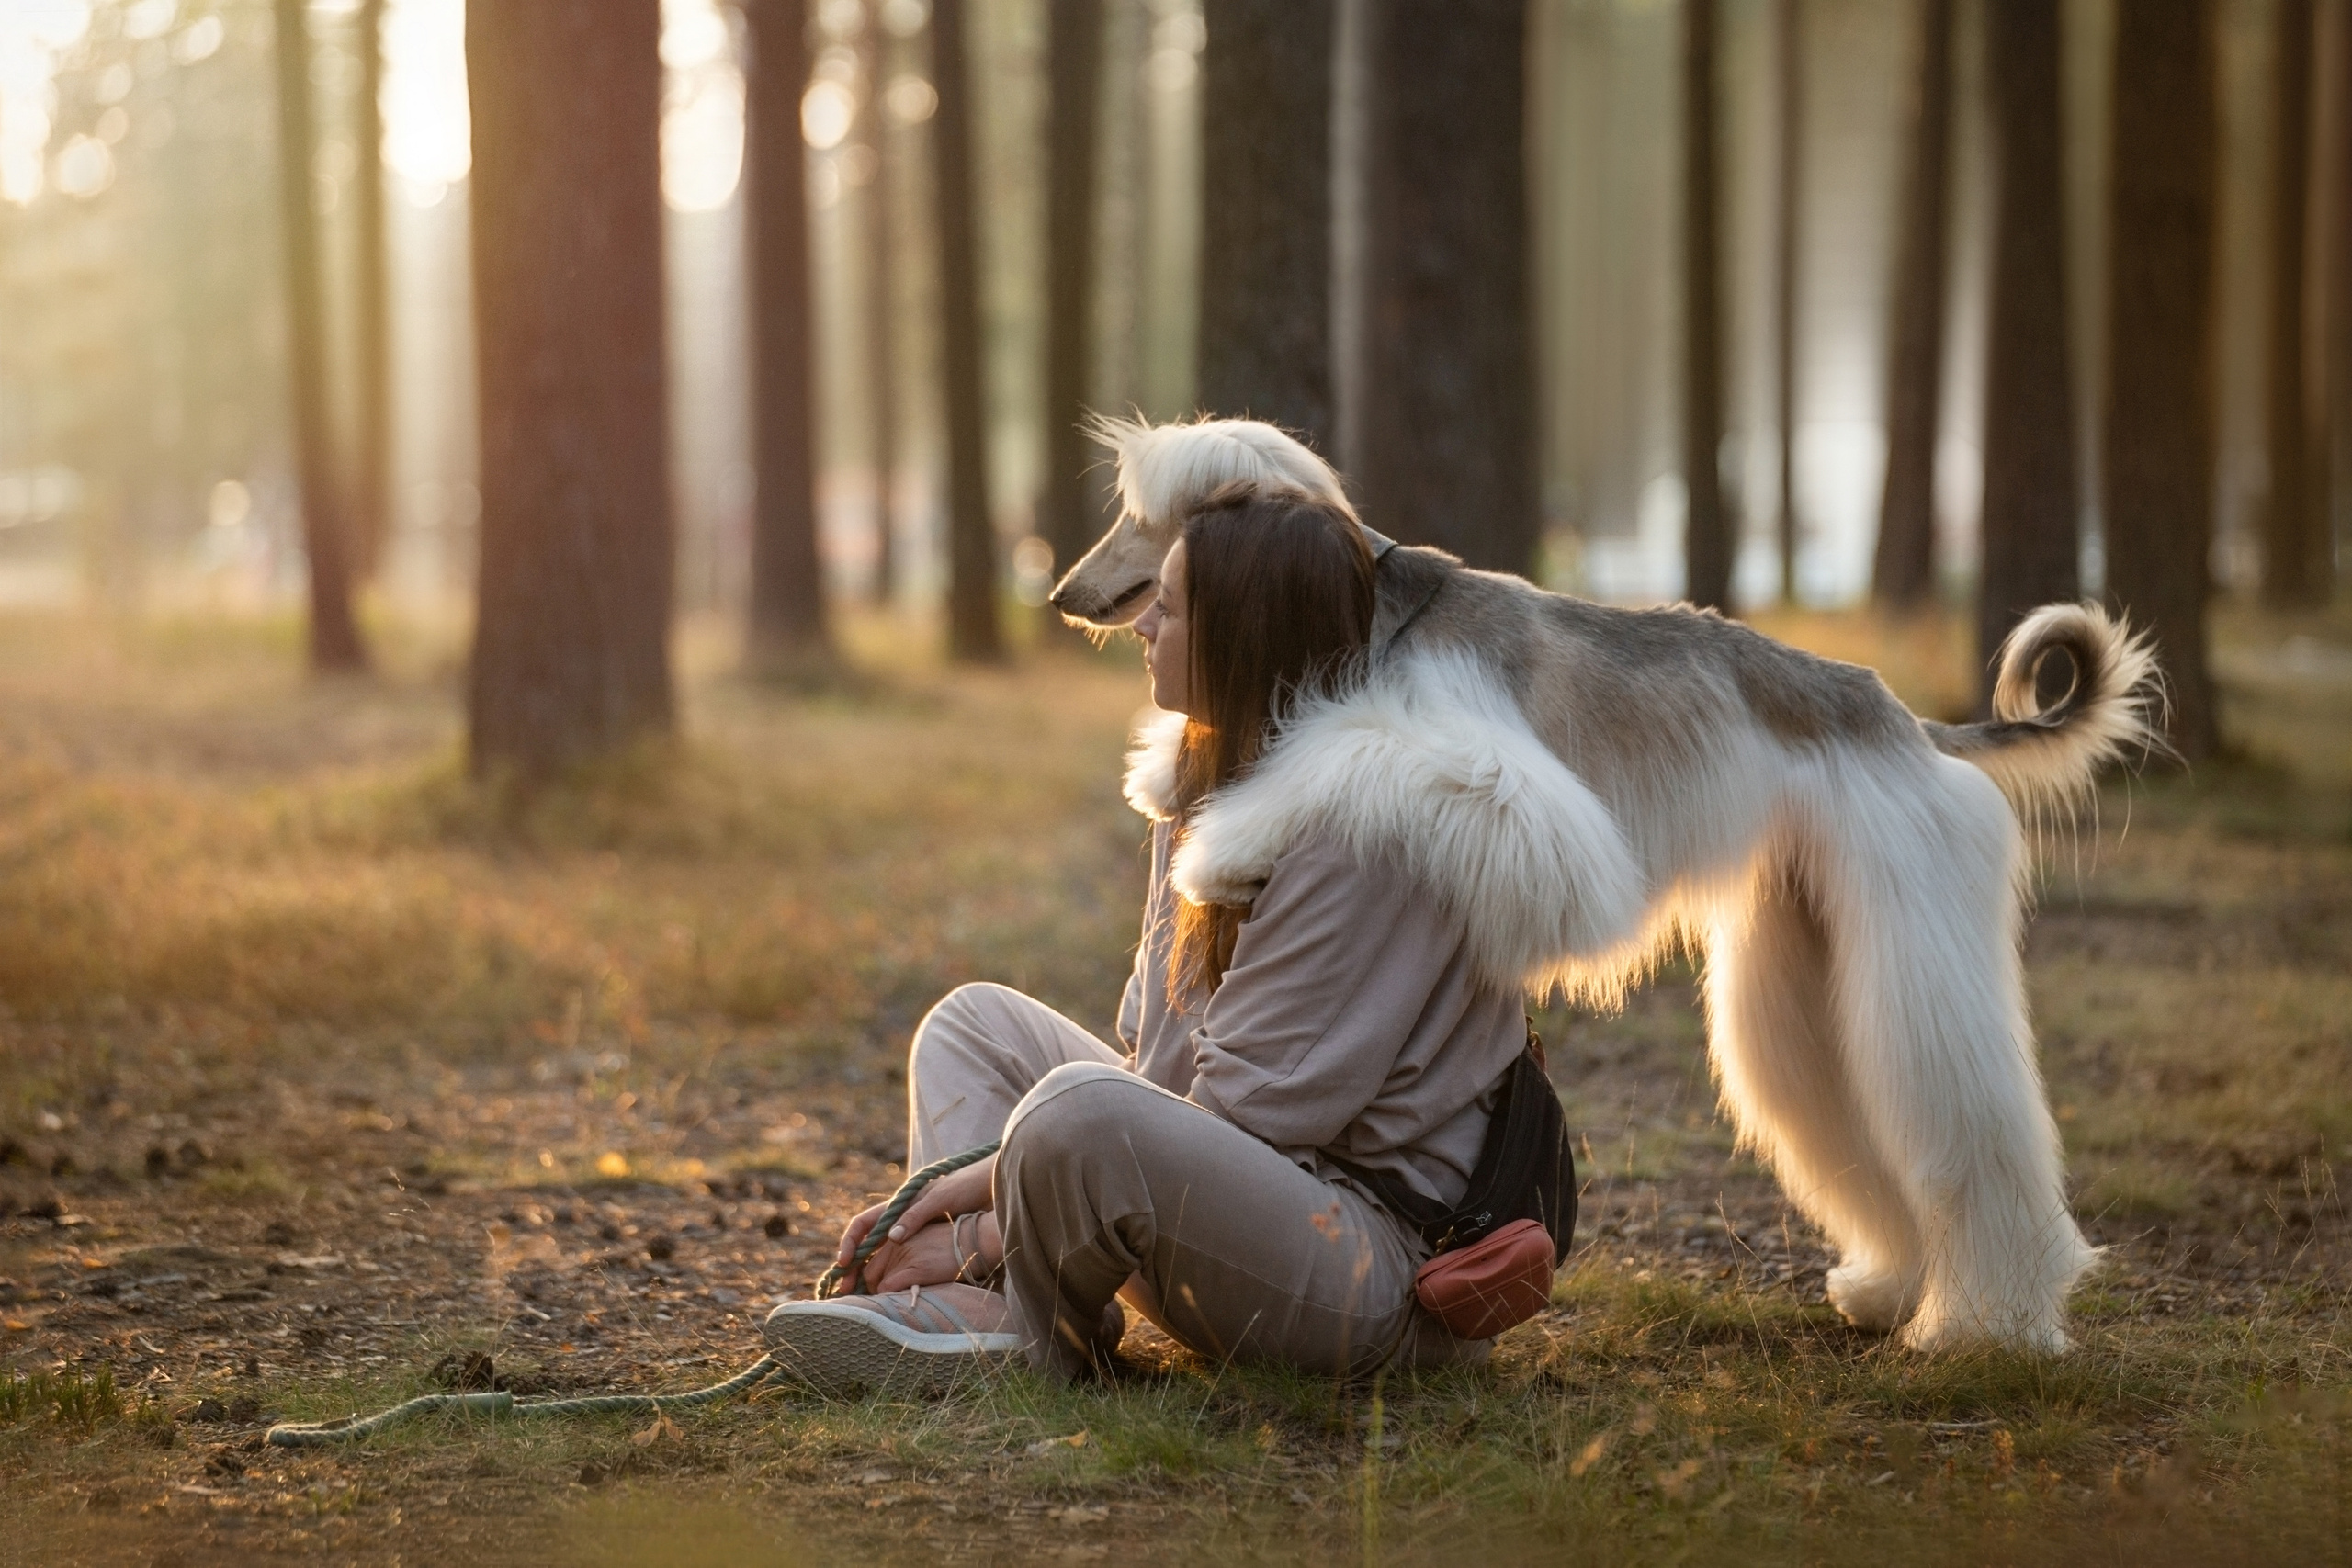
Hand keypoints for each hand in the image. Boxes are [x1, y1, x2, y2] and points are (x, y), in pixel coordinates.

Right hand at [831, 1152, 998, 1289]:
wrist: (989, 1188)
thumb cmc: (965, 1188)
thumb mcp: (940, 1199)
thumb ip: (915, 1216)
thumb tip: (891, 1238)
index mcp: (898, 1205)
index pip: (863, 1224)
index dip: (850, 1242)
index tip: (844, 1263)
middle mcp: (900, 1220)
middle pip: (868, 1244)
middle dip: (854, 1266)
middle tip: (845, 1290)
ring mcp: (912, 1233)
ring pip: (882, 1256)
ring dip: (869, 1275)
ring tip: (862, 1297)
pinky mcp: (925, 1243)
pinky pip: (900, 1261)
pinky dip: (890, 1276)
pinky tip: (888, 1291)